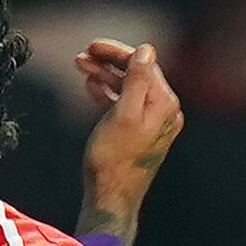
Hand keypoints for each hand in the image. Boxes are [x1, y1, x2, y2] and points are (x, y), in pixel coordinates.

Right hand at [75, 40, 182, 239]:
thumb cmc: (113, 160)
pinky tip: (92, 87)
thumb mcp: (123, 114)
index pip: (142, 64)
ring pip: (129, 89)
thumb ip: (137, 80)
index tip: (91, 46)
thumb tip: (146, 50)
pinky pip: (126, 105)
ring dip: (105, 76)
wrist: (111, 199)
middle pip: (136, 74)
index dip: (116, 52)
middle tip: (81, 56)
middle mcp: (164, 112)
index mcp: (164, 104)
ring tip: (81, 67)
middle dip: (108, 63)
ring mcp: (154, 123)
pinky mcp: (141, 134)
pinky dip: (109, 94)